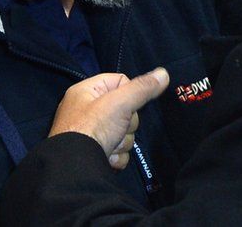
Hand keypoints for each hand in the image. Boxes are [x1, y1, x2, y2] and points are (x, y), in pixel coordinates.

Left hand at [49, 68, 169, 169]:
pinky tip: (108, 156)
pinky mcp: (95, 153)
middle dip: (127, 123)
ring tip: (110, 145)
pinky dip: (116, 155)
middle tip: (118, 127)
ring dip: (123, 141)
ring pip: (124, 132)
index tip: (128, 104)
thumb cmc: (93, 128)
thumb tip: (164, 73)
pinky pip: (118, 149)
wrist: (77, 168)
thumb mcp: (120, 103)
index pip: (119, 81)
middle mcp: (86, 111)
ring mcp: (91, 134)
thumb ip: (142, 88)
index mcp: (86, 92)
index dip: (130, 93)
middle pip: (125, 110)